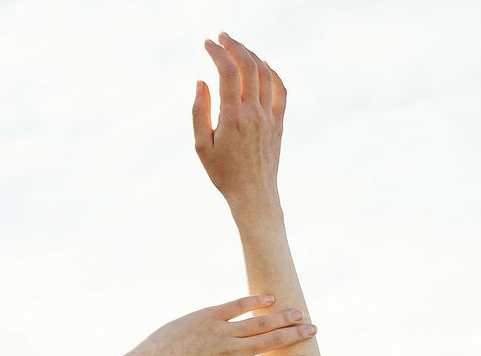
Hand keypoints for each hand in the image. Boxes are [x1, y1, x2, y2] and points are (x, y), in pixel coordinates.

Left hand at [129, 294, 315, 355]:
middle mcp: (234, 351)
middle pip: (274, 342)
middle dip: (297, 335)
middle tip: (313, 329)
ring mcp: (223, 332)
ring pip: (261, 322)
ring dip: (282, 317)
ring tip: (299, 312)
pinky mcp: (210, 315)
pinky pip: (238, 305)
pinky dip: (255, 301)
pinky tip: (270, 298)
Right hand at [193, 32, 284, 208]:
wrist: (253, 193)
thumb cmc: (223, 173)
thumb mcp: (202, 146)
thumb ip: (199, 112)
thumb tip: (201, 82)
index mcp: (233, 117)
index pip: (228, 73)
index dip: (217, 53)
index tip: (207, 44)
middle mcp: (254, 111)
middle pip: (249, 65)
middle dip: (234, 46)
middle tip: (222, 37)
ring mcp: (270, 115)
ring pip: (265, 73)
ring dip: (251, 55)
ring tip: (237, 49)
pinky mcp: (279, 121)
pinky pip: (280, 88)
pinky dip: (272, 72)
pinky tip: (262, 66)